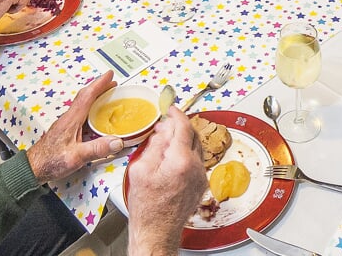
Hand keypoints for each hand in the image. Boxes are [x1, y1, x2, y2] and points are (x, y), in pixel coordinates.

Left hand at [25, 72, 126, 182]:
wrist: (33, 168)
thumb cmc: (50, 161)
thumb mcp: (76, 157)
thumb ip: (96, 149)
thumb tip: (116, 141)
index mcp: (71, 120)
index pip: (87, 96)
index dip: (99, 84)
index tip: (109, 75)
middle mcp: (68, 119)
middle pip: (84, 96)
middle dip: (99, 87)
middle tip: (111, 82)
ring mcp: (65, 124)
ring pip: (82, 104)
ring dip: (94, 96)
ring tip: (106, 95)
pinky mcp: (65, 130)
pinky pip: (80, 113)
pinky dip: (90, 108)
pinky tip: (94, 116)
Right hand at [125, 107, 207, 255]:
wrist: (156, 232)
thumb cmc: (147, 207)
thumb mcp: (141, 170)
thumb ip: (154, 145)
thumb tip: (163, 131)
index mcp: (181, 161)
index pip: (183, 127)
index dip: (176, 114)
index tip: (171, 109)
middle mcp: (196, 167)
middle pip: (193, 135)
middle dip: (179, 127)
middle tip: (164, 127)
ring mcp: (201, 177)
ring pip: (195, 148)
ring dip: (182, 141)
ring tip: (165, 145)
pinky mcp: (201, 185)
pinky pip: (196, 161)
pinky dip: (185, 155)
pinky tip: (171, 160)